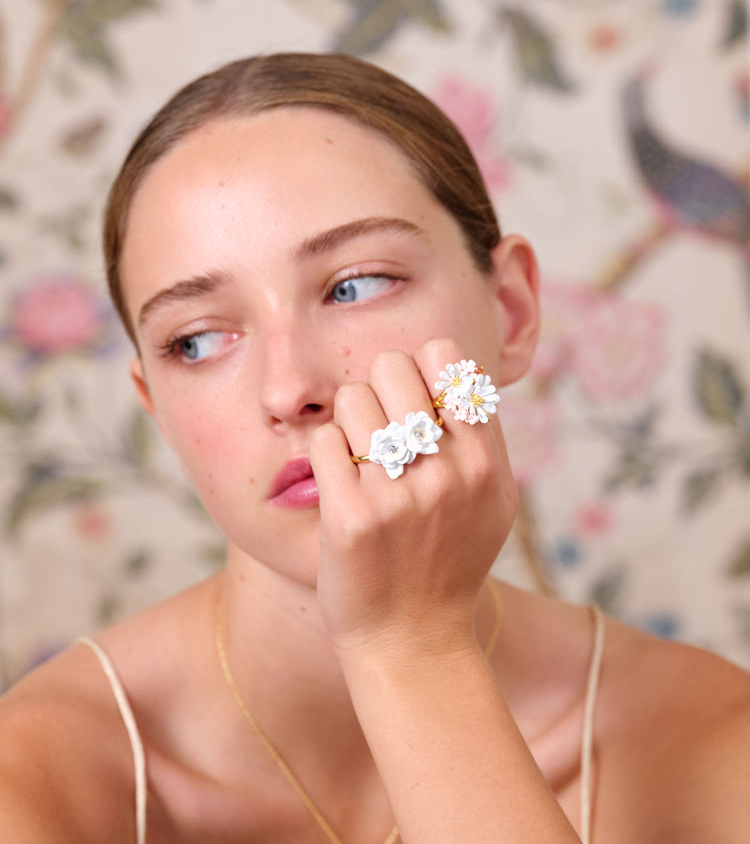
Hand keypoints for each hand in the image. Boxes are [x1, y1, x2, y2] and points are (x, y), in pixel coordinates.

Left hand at [309, 338, 518, 661]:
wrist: (413, 642)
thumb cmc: (450, 563)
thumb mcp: (493, 502)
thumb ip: (482, 435)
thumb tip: (455, 371)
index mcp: (485, 460)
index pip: (443, 357)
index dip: (420, 370)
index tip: (413, 404)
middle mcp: (448, 472)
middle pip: (390, 366)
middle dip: (377, 391)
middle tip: (379, 431)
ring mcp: (397, 495)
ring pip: (351, 399)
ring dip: (348, 424)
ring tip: (360, 462)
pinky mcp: (350, 517)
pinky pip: (324, 442)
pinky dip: (326, 457)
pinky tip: (341, 487)